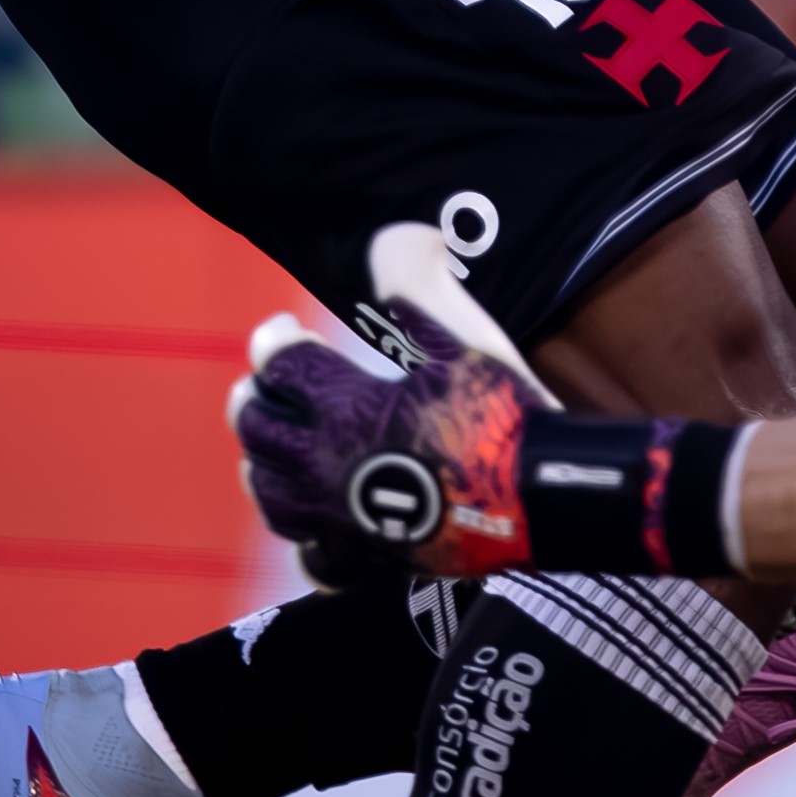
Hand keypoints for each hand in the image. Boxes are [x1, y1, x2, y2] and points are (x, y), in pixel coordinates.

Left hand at [230, 301, 537, 585]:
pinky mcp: (364, 558)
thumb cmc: (502, 417)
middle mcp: (324, 464)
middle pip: (256, 428)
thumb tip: (401, 238)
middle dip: (255, 399)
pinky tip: (316, 522)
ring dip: (263, 464)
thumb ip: (417, 292)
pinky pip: (311, 558)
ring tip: (274, 450)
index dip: (274, 340)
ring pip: (268, 494)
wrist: (540, 499)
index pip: (279, 365)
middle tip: (268, 386)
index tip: (284, 329)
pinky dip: (306, 538)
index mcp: (344, 406)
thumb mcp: (464, 342)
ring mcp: (338, 518)